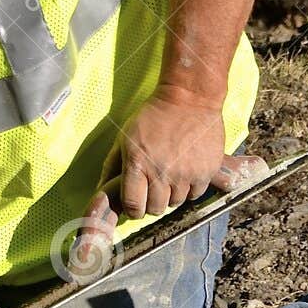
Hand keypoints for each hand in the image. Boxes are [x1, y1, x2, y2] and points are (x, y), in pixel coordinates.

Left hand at [72, 86, 268, 273]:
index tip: (136, 204)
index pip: (133, 206)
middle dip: (152, 203)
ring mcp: (186, 174)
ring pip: (175, 203)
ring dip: (171, 195)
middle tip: (154, 188)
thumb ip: (112, 165)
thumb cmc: (153, 116)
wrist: (190, 98)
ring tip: (171, 176)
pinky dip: (190, 188)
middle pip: (155, 209)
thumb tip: (102, 189)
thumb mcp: (125, 136)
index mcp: (138, 164)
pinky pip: (195, 194)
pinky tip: (186, 172)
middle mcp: (162, 172)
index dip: (133, 209)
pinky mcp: (206, 172)